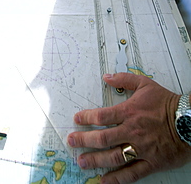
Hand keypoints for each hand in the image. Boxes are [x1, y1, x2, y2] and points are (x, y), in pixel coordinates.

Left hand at [67, 73, 190, 183]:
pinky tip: (104, 181)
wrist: (188, 120)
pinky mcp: (151, 162)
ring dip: (95, 160)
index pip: (101, 116)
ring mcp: (141, 148)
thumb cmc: (167, 102)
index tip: (76, 120)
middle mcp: (132, 131)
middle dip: (84, 140)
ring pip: (113, 157)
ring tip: (82, 162)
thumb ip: (124, 79)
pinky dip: (117, 179)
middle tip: (72, 141)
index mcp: (129, 112)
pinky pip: (131, 173)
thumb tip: (107, 77)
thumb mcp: (145, 84)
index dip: (86, 118)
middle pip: (102, 138)